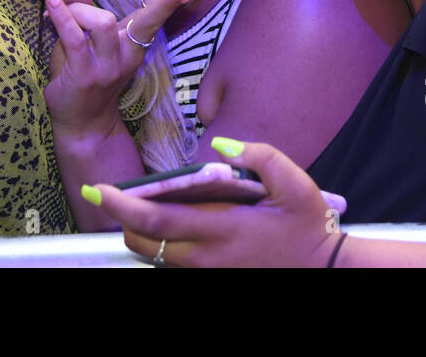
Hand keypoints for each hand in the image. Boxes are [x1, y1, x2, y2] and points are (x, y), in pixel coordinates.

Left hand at [43, 0, 216, 136]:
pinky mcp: (86, 73)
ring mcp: (110, 64)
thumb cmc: (83, 77)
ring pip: (102, 21)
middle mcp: (129, 50)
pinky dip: (60, 15)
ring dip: (77, 9)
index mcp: (134, 38)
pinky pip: (74, 37)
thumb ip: (80, 4)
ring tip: (58, 8)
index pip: (160, 4)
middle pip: (153, 14)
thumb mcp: (83, 37)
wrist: (82, 126)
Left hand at [85, 138, 342, 267]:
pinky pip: (174, 265)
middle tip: (117, 197)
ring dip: (141, 234)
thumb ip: (258, 156)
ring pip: (155, 257)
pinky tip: (175, 225)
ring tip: (142, 208)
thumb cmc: (308, 225)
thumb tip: (222, 146)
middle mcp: (207, 257)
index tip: (99, 190)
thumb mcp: (294, 181)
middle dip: (122, 221)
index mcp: (222, 229)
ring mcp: (209, 273)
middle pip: (144, 243)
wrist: (326, 270)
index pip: (155, 220)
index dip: (120, 207)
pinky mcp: (214, 279)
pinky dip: (163, 246)